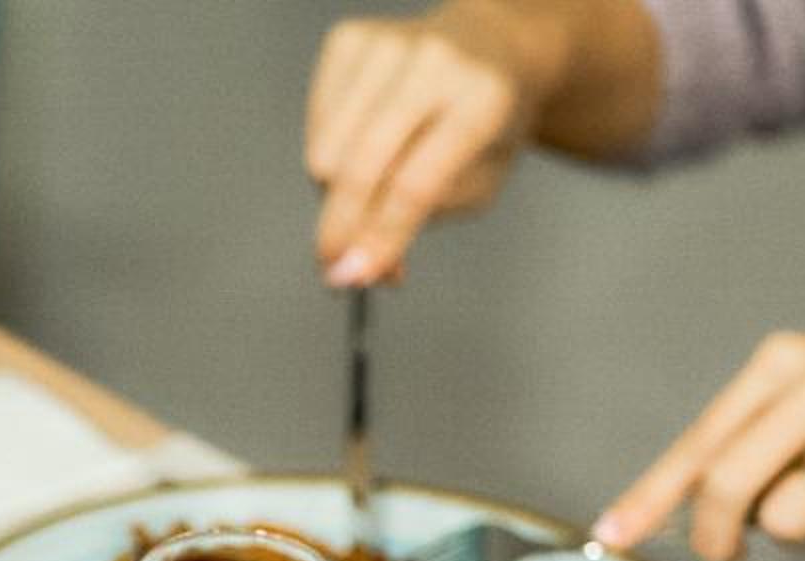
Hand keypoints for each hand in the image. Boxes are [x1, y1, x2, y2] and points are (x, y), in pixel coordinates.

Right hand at [306, 3, 564, 283]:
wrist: (491, 48)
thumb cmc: (485, 125)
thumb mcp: (477, 184)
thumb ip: (417, 225)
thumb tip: (358, 267)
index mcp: (483, 99)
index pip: (414, 183)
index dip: (379, 237)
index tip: (352, 278)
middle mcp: (434, 60)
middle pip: (359, 167)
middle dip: (339, 228)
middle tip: (333, 268)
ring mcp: (386, 42)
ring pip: (325, 152)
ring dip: (335, 193)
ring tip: (369, 190)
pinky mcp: (348, 37)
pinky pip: (313, 125)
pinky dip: (329, 154)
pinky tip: (362, 146)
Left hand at [594, 334, 804, 560]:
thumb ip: (753, 444)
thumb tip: (681, 513)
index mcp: (785, 362)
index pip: (700, 442)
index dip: (650, 497)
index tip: (612, 537)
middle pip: (725, 487)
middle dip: (715, 537)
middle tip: (729, 555)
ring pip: (785, 522)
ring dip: (803, 532)